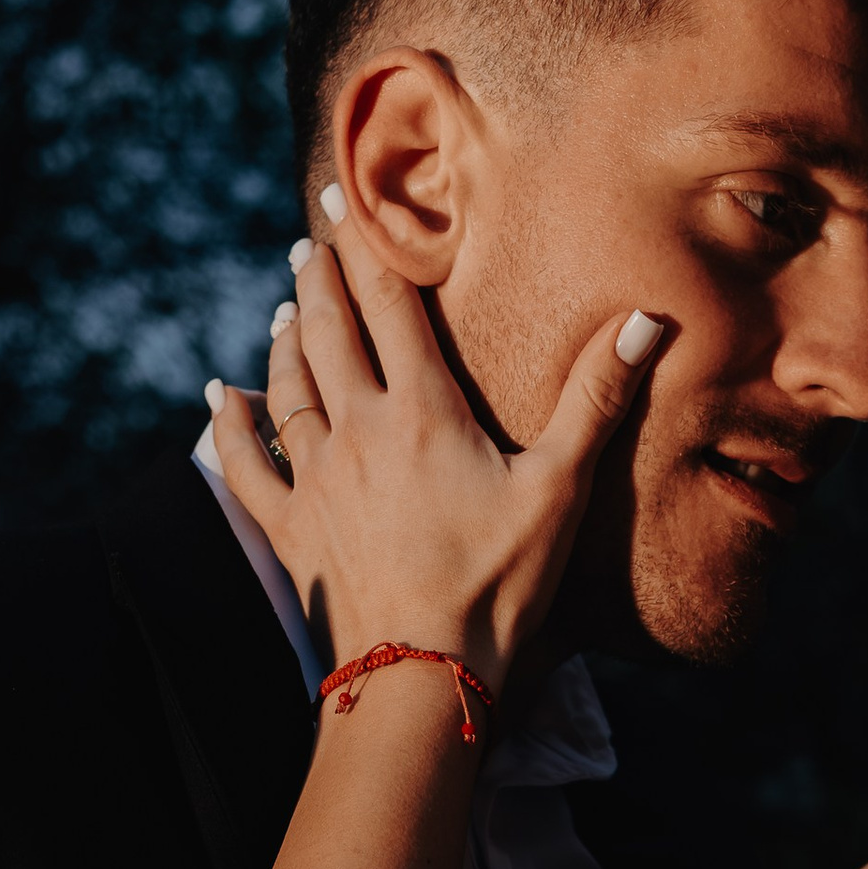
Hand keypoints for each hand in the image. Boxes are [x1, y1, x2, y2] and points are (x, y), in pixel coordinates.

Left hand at [209, 234, 662, 689]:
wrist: (424, 676)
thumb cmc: (499, 587)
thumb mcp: (560, 490)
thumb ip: (596, 398)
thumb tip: (648, 319)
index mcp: (423, 409)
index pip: (387, 301)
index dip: (366, 240)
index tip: (343, 192)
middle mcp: (358, 428)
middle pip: (327, 330)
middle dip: (318, 277)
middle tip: (309, 239)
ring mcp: (316, 479)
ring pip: (287, 384)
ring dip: (285, 337)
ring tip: (286, 304)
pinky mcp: (292, 529)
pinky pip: (247, 464)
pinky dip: (230, 425)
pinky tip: (220, 396)